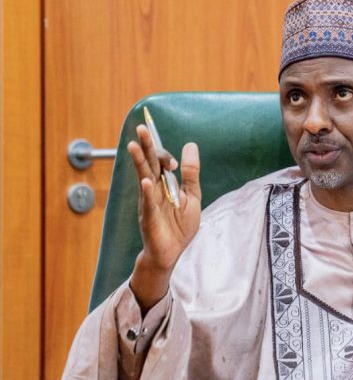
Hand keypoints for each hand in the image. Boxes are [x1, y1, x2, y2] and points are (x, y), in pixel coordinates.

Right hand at [127, 124, 200, 310]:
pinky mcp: (149, 217)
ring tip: (133, 145)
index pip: (159, 161)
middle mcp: (153, 189)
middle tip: (141, 127)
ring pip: (143, 177)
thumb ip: (191, 172)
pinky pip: (147, 202)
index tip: (174, 162)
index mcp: (164, 183)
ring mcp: (149, 202)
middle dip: (145, 146)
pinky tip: (146, 182)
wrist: (172, 251)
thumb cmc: (180, 225)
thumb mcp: (192, 195)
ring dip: (138, 161)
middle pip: (148, 163)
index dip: (164, 155)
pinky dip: (147, 192)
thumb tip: (191, 145)